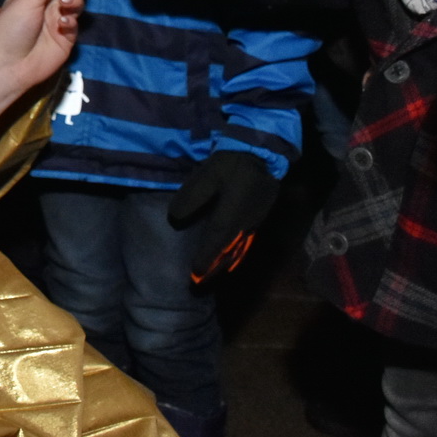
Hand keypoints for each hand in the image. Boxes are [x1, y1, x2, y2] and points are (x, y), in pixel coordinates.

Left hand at [0, 0, 89, 125]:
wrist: (8, 67)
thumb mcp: (27, 0)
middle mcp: (46, 2)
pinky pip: (75, 22)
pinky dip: (71, 19)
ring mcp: (57, 18)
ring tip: (65, 4)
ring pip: (76, 1)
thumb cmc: (10, 29)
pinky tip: (63, 22)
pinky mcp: (66, 36)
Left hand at [168, 152, 279, 282]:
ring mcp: (254, 222)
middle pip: (228, 252)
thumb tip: (175, 220)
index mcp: (230, 215)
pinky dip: (234, 253)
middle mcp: (244, 224)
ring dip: (224, 263)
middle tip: (200, 283)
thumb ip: (190, 199)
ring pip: (238, 249)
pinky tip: (228, 256)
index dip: (204, 259)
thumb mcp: (205, 177)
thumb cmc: (230, 164)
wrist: (261, 153)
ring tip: (211, 274)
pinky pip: (245, 242)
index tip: (194, 274)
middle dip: (214, 268)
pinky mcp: (259, 217)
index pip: (214, 243)